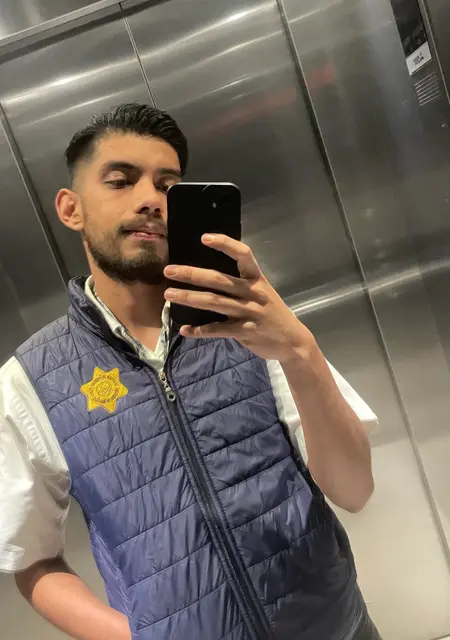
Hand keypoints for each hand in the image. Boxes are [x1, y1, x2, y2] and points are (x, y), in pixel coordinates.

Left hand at [163, 234, 316, 362]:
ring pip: (214, 302)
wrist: (293, 341)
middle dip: (192, 274)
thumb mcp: (263, 293)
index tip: (204, 238)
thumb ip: (241, 284)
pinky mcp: (245, 332)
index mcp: (257, 279)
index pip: (243, 255)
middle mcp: (253, 293)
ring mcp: (249, 312)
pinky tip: (185, 330)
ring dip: (189, 298)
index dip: (225, 244)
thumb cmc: (273, 313)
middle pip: (219, 280)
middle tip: (169, 270)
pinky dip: (200, 331)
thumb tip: (209, 277)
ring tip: (169, 294)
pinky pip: (218, 330)